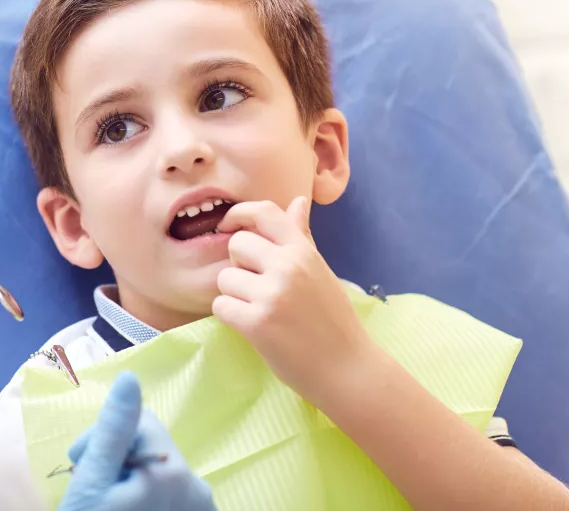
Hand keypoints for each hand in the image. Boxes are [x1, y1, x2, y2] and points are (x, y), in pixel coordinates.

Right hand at [59, 372, 214, 510]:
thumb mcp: (92, 484)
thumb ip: (112, 431)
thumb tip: (130, 378)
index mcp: (172, 470)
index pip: (137, 422)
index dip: (103, 438)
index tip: (82, 467)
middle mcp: (197, 487)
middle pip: (150, 448)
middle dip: (117, 463)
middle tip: (91, 493)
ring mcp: (201, 510)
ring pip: (158, 473)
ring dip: (130, 484)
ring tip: (107, 507)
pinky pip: (170, 497)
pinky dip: (147, 503)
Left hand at [213, 197, 374, 405]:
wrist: (347, 368)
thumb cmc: (334, 321)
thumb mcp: (320, 271)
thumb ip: (301, 237)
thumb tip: (296, 201)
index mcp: (303, 251)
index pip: (264, 212)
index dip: (239, 214)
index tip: (228, 226)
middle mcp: (287, 266)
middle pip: (236, 244)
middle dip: (238, 265)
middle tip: (255, 286)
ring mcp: (271, 294)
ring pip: (224, 278)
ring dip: (233, 294)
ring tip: (258, 309)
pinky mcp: (256, 323)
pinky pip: (220, 306)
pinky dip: (229, 316)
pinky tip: (250, 325)